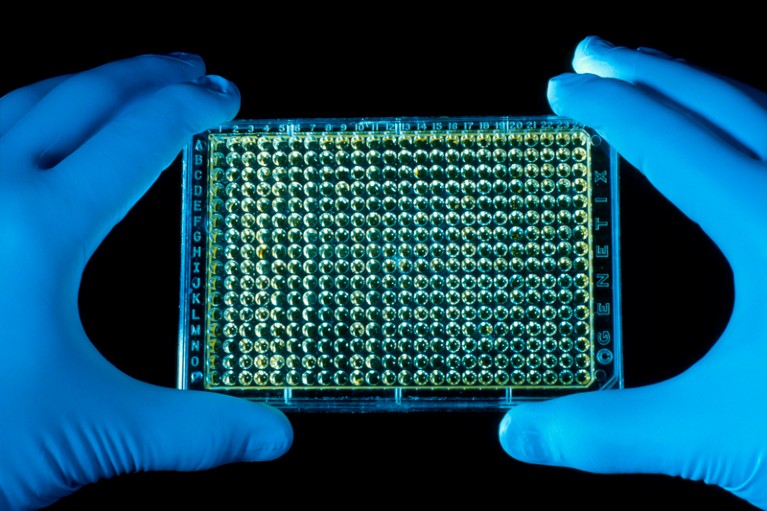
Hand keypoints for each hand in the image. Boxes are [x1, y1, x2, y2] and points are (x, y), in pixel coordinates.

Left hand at [0, 54, 291, 509]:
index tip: (226, 97)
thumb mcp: (91, 432)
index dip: (191, 108)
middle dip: (147, 73)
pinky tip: (33, 126)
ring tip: (125, 80)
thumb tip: (273, 438)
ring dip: (85, 81)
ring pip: (21, 99)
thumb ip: (194, 432)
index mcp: (39, 227)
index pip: (138, 137)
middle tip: (192, 67)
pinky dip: (23, 111)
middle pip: (82, 96)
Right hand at [498, 35, 766, 508]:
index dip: (609, 109)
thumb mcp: (714, 435)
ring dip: (711, 91)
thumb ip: (606, 433)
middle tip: (595, 51)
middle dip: (653, 70)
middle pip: (727, 103)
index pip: (671, 143)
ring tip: (662, 80)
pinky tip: (751, 147)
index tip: (562, 85)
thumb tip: (518, 435)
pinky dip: (764, 132)